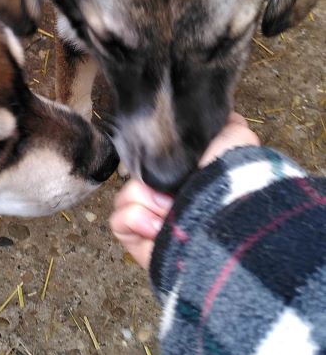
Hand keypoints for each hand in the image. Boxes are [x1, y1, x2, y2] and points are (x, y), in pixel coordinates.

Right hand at [110, 112, 259, 268]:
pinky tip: (158, 227)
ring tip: (169, 211)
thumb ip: (227, 126)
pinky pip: (118, 218)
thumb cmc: (228, 184)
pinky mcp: (136, 239)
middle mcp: (170, 200)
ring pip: (126, 194)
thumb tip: (225, 115)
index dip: (158, 156)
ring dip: (146, 199)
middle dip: (151, 179)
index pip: (157, 160)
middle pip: (139, 175)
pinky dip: (136, 218)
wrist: (219, 224)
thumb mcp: (236, 140)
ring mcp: (152, 222)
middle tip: (171, 190)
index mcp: (188, 180)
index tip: (167, 156)